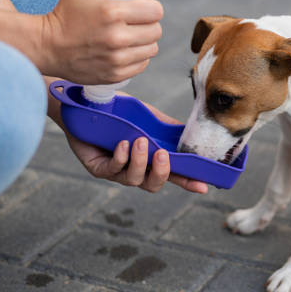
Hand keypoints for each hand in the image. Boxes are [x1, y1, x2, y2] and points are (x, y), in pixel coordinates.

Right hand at [40, 0, 162, 83]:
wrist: (46, 46)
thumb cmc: (63, 12)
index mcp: (112, 13)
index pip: (155, 11)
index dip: (154, 8)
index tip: (147, 8)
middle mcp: (117, 38)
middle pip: (155, 30)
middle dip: (152, 24)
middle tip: (142, 22)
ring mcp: (117, 59)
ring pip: (151, 49)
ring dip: (149, 42)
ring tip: (140, 36)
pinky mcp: (115, 75)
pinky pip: (142, 66)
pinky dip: (141, 59)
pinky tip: (136, 52)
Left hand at [65, 94, 207, 193]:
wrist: (87, 105)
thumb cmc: (119, 113)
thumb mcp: (148, 117)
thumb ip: (167, 126)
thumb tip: (190, 131)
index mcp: (150, 160)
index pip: (172, 174)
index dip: (187, 182)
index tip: (203, 186)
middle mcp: (135, 169)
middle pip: (153, 185)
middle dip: (161, 172)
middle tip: (161, 153)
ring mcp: (116, 171)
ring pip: (134, 179)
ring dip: (140, 161)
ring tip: (140, 141)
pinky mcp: (98, 168)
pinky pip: (112, 170)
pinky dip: (121, 158)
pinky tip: (122, 144)